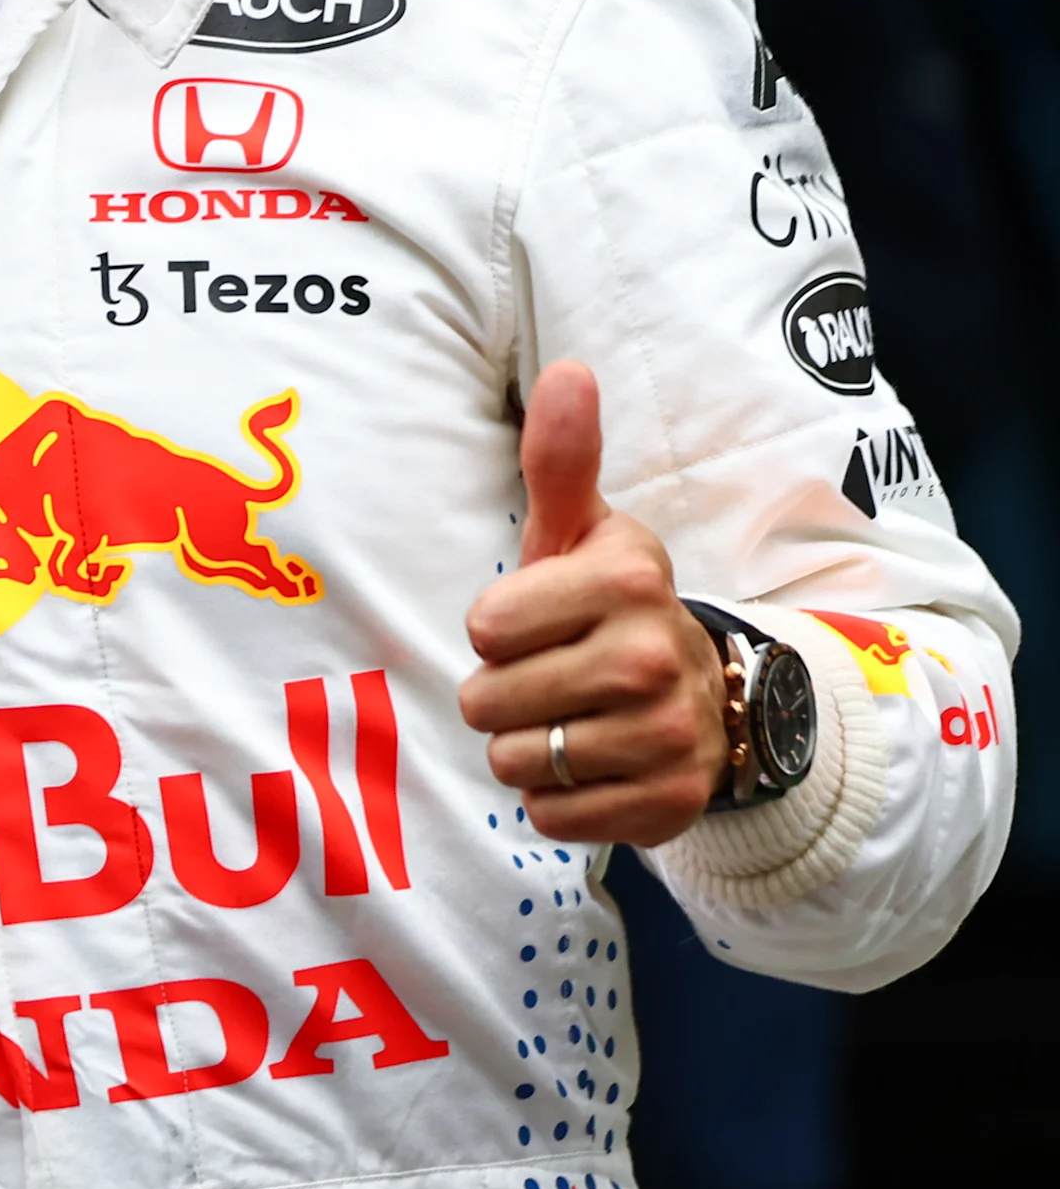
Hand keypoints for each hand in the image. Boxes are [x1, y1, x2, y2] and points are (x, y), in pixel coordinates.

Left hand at [458, 361, 728, 845]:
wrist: (703, 698)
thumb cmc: (607, 605)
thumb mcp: (581, 532)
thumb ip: (560, 459)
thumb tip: (569, 372)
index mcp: (626, 578)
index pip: (484, 626)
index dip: (497, 629)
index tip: (542, 621)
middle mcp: (654, 654)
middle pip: (490, 700)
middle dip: (502, 695)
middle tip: (552, 678)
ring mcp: (668, 734)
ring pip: (516, 760)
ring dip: (526, 749)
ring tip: (571, 720)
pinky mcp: (669, 804)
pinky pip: (552, 815)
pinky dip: (557, 800)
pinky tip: (593, 767)